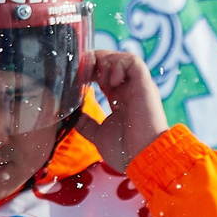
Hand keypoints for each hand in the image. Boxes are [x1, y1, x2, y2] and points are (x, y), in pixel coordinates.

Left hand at [76, 50, 169, 172]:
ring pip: (122, 57)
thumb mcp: (98, 135)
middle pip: (111, 62)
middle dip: (93, 62)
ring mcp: (138, 86)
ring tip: (99, 80)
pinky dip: (118, 64)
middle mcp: (130, 90)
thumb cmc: (126, 152)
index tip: (76, 78)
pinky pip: (132, 61)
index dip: (88, 71)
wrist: (144, 158)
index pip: (103, 75)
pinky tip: (111, 81)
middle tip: (81, 72)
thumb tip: (72, 116)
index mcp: (120, 100)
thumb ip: (86, 123)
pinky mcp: (145, 84)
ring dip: (105, 62)